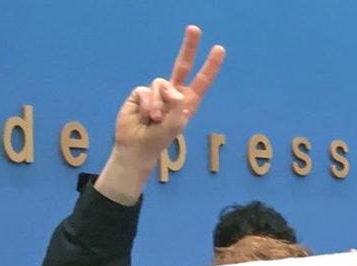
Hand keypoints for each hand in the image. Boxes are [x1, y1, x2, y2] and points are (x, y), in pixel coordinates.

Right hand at [95, 26, 224, 205]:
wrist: (137, 146)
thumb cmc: (160, 138)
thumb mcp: (176, 124)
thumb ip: (177, 105)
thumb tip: (172, 88)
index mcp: (188, 102)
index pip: (201, 81)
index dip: (210, 65)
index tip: (219, 49)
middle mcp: (173, 93)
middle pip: (182, 65)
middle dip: (189, 47)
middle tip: (195, 28)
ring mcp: (157, 92)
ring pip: (161, 83)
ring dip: (159, 104)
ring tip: (156, 120)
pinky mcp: (141, 93)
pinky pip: (146, 91)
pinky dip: (148, 104)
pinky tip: (146, 116)